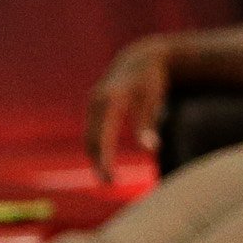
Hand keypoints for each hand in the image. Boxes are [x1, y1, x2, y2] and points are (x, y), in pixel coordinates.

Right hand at [85, 38, 172, 181]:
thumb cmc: (150, 81)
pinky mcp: (95, 105)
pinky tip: (104, 159)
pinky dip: (96, 145)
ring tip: (107, 175)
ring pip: (89, 134)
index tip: (110, 180)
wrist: (141, 58)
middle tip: (109, 184)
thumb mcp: (152, 101)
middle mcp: (96, 101)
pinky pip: (92, 129)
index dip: (104, 160)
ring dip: (95, 155)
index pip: (102, 137)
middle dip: (98, 162)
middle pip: (91, 138)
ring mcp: (93, 102)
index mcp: (110, 100)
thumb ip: (148, 124)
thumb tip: (150, 150)